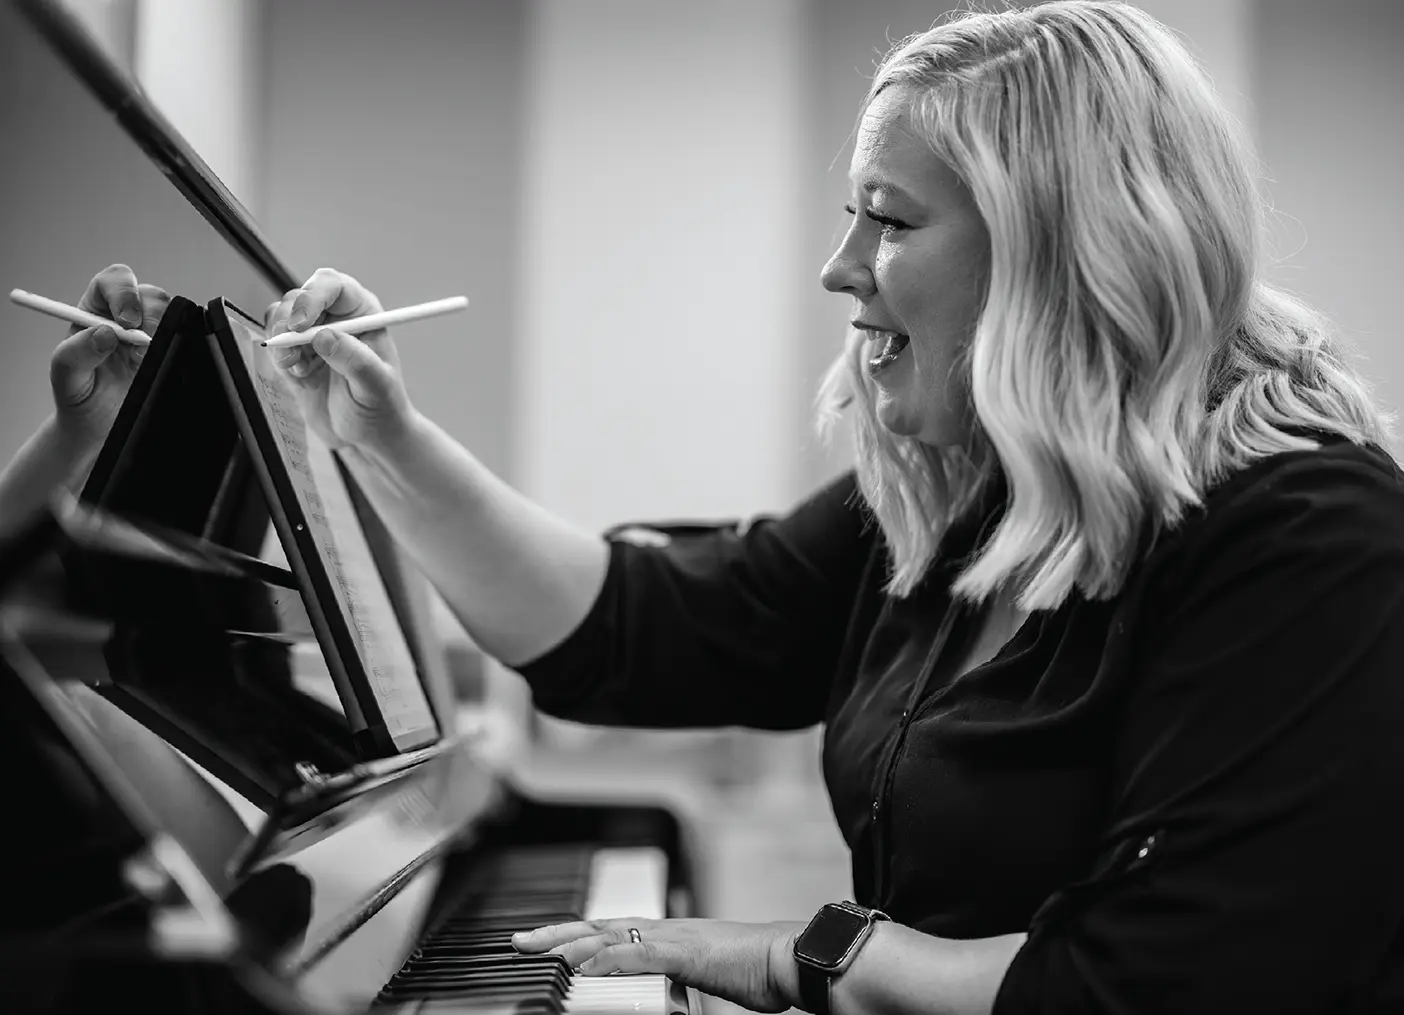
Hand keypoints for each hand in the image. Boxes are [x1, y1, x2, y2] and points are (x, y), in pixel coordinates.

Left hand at [51, 263, 166, 446]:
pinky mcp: (173, 348)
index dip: (123, 293)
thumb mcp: (65, 376)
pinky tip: (165, 363)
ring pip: (174, 312)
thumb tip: (103, 333)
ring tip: (146, 362)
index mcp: (95, 310)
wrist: (102, 426)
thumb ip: (76, 352)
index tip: (125, 321)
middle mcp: (126, 316)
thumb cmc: (80, 396)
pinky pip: (189, 334)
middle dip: (150, 318)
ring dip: (165, 333)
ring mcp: (153, 333)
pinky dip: (183, 344)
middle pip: (150, 294)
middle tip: (140, 348)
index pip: (113, 281)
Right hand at [264, 267, 413, 451]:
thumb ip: (355, 360)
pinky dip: (279, 358)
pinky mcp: (296, 355)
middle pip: (299, 297)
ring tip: (300, 368)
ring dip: (281, 341)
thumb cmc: (382, 407)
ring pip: (280, 317)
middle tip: (291, 348)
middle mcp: (336, 319)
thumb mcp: (376, 386)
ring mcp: (312, 336)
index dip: (312, 296)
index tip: (301, 323)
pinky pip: (274, 344)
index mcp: (362, 314)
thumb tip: (325, 337)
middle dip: (288, 320)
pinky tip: (299, 375)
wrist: (368, 435)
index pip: (333, 286)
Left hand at [512, 917, 805, 1013]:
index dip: (573, 935)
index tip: (541, 943)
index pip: (609, 929)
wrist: (791, 956)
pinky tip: (584, 966)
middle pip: (597, 925)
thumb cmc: (757, 968)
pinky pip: (639, 955)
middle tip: (516, 941)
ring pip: (610, 935)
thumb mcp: (704, 974)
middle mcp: (665, 929)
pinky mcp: (686, 954)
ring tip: (536, 952)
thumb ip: (675, 978)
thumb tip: (661, 993)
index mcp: (668, 934)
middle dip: (554, 933)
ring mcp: (674, 938)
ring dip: (569, 943)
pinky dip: (608, 959)